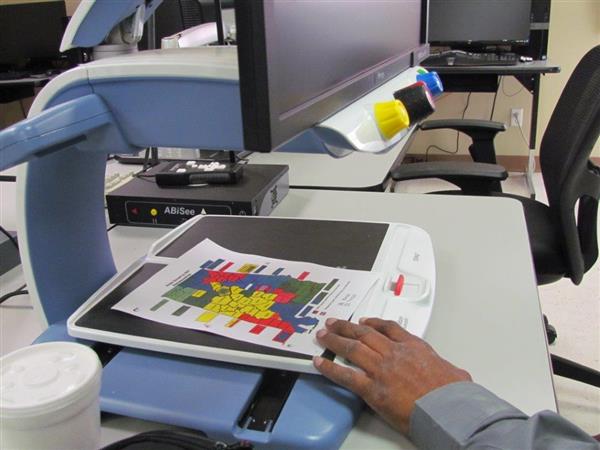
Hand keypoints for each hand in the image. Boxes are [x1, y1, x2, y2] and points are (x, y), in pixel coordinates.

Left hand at [313, 317, 471, 433]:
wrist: (449, 411)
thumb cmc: (455, 396)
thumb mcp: (455, 374)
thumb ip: (447, 370)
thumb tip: (455, 376)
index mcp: (414, 347)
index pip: (390, 328)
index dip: (374, 323)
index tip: (364, 321)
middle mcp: (395, 353)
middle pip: (365, 333)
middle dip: (347, 326)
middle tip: (334, 322)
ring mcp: (382, 369)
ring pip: (352, 348)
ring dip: (334, 340)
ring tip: (323, 335)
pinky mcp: (373, 389)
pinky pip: (346, 375)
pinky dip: (330, 368)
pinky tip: (319, 363)